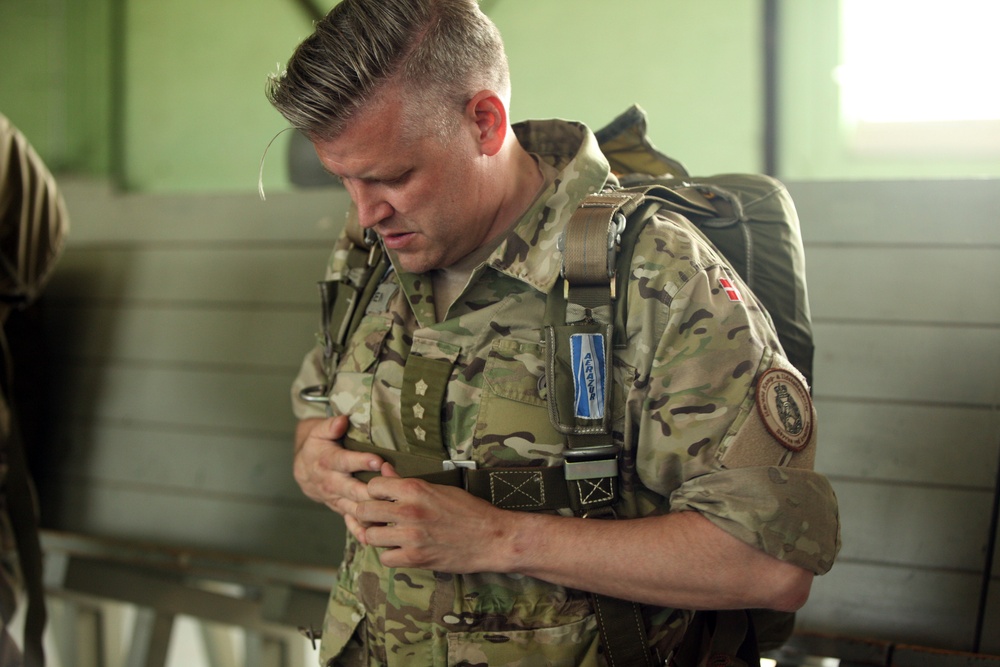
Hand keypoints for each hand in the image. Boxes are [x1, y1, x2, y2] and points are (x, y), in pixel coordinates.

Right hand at [293, 416, 383, 541]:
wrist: (304, 469)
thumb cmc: (318, 446)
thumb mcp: (319, 432)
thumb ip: (330, 426)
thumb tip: (341, 421)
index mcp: (328, 461)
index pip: (345, 461)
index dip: (361, 461)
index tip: (378, 461)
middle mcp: (331, 482)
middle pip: (351, 489)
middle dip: (370, 492)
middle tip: (389, 493)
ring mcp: (335, 498)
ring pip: (352, 508)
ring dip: (369, 513)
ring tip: (387, 516)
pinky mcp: (339, 508)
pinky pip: (349, 521)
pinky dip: (359, 531)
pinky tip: (372, 538)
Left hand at [356, 472, 512, 572]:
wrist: (493, 537)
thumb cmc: (469, 510)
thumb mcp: (439, 488)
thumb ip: (407, 481)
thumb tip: (383, 468)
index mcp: (415, 488)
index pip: (373, 486)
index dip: (374, 493)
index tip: (382, 499)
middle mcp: (409, 510)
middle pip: (364, 510)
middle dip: (368, 515)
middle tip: (378, 519)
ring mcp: (411, 536)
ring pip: (370, 536)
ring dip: (377, 536)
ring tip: (389, 535)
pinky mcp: (416, 558)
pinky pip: (385, 559)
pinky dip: (391, 556)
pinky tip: (401, 550)